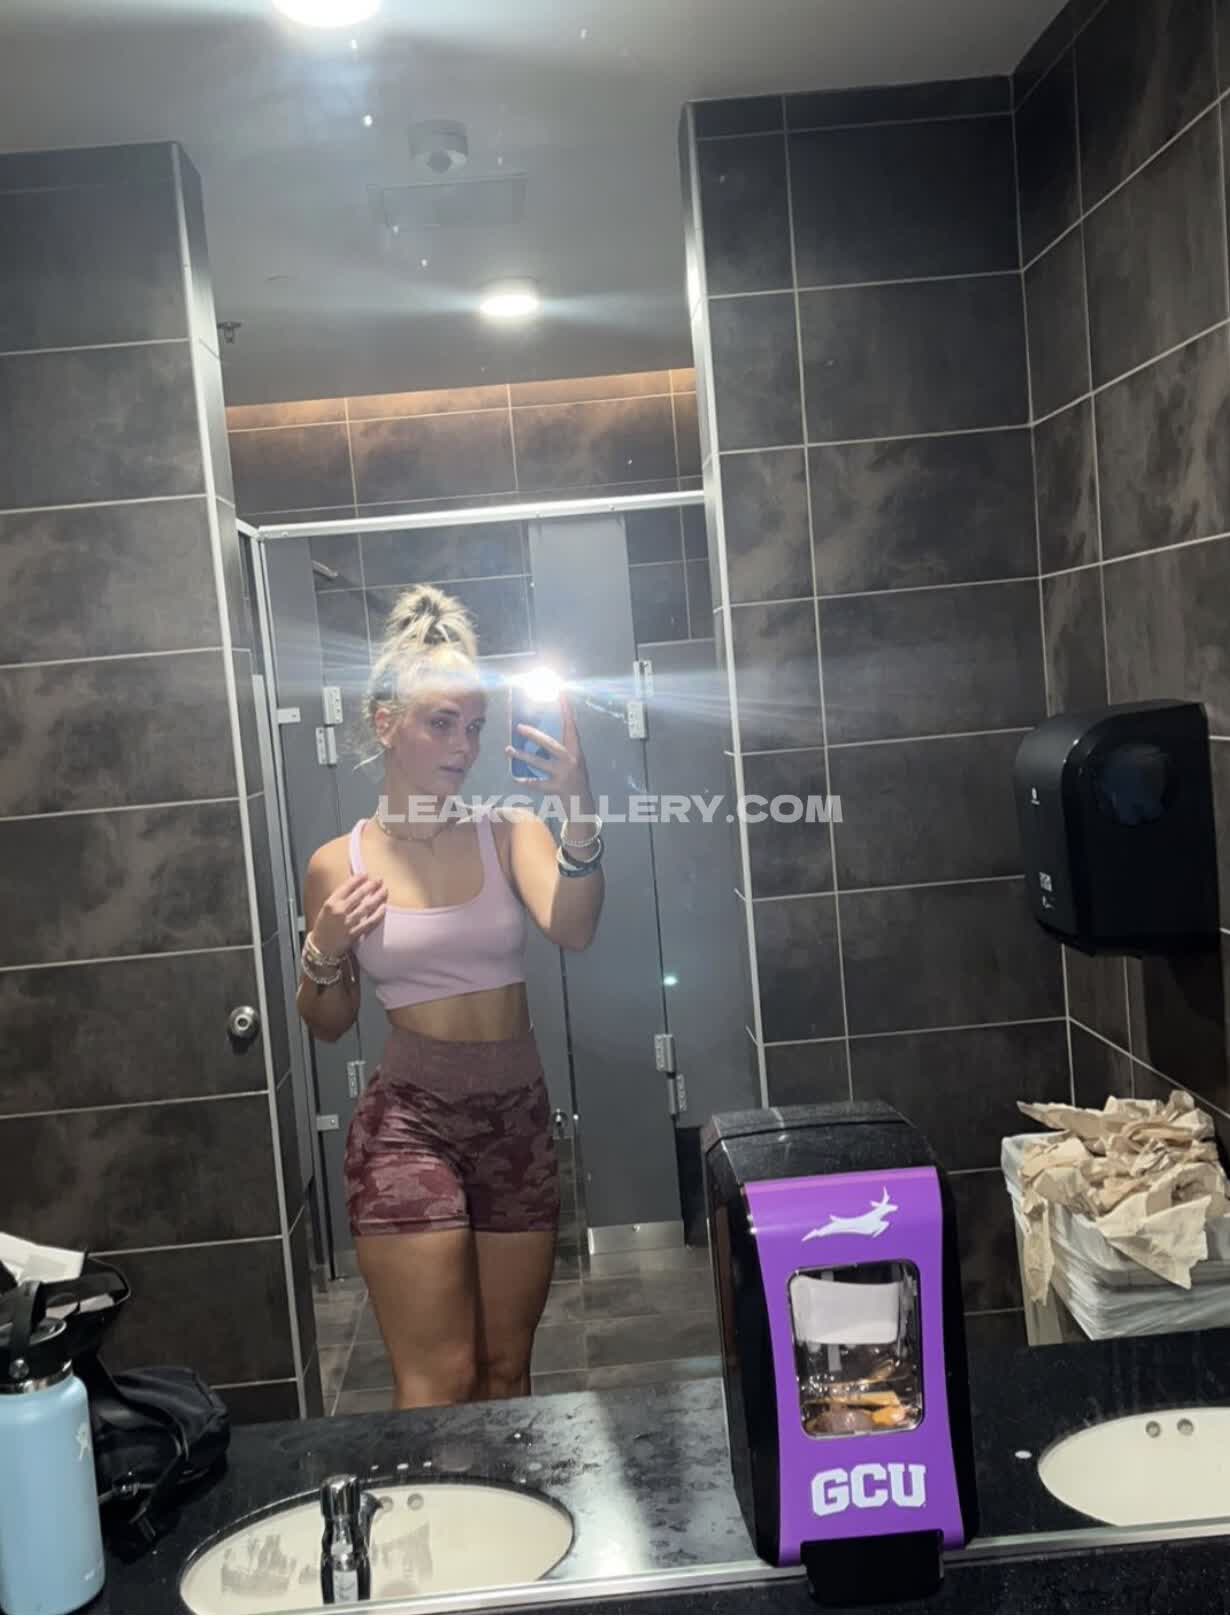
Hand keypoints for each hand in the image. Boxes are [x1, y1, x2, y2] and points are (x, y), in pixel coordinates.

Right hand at [310, 874, 386, 957]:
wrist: (321, 946)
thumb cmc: (324, 925)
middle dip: (371, 885)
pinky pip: (369, 922)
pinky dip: (378, 914)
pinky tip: (384, 908)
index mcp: (331, 903)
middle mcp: (339, 911)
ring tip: (384, 891)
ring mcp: (347, 923)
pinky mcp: (354, 934)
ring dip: (377, 897)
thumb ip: (339, 898)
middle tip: (379, 880)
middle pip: (359, 895)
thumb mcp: (327, 908)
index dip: (358, 879)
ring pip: (366, 907)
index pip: (347, 887)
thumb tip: (356, 886)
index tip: (366, 874)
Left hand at [506, 690, 592, 812]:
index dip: (566, 710)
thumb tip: (536, 733)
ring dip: (521, 756)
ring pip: (539, 763)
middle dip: (534, 735)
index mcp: (576, 750)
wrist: (583, 803)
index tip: (560, 693)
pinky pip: (537, 783)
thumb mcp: (573, 760)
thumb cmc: (574, 777)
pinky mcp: (556, 788)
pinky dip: (525, 780)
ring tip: (507, 750)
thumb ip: (560, 748)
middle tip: (518, 727)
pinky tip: (515, 777)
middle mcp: (571, 760)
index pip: (571, 726)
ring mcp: (564, 775)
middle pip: (550, 744)